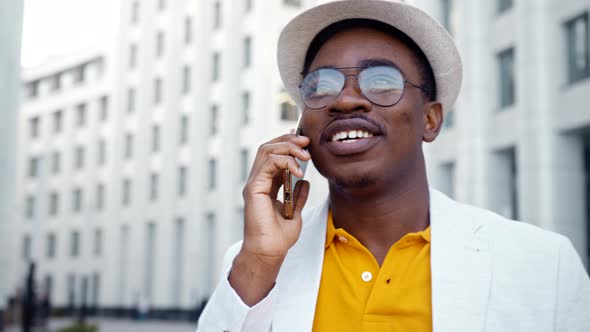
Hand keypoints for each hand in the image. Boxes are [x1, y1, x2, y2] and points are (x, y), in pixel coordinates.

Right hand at [242, 133, 310, 261]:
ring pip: (267, 150)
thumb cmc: (279, 238)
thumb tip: (305, 182)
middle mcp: (258, 181)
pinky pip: (268, 163)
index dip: (287, 143)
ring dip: (288, 147)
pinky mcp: (253, 188)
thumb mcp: (295, 212)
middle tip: (307, 141)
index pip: (274, 155)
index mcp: (266, 185)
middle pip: (268, 147)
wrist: (270, 252)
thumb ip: (298, 196)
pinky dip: (285, 162)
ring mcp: (254, 183)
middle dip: (288, 140)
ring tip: (306, 155)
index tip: (305, 141)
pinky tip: (298, 171)